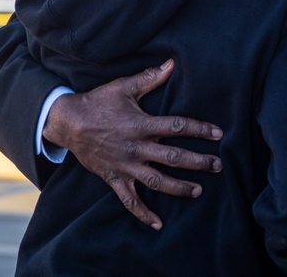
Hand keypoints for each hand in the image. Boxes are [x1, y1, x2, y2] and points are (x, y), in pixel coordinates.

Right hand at [42, 59, 222, 228]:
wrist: (67, 122)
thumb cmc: (98, 102)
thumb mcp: (124, 87)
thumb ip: (149, 78)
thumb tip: (172, 63)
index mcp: (141, 124)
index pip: (178, 127)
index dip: (200, 129)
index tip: (218, 133)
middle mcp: (136, 147)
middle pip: (173, 157)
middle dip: (198, 162)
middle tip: (218, 165)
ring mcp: (125, 165)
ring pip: (156, 181)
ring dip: (179, 188)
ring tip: (198, 191)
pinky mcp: (114, 178)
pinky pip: (129, 200)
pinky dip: (143, 213)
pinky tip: (158, 224)